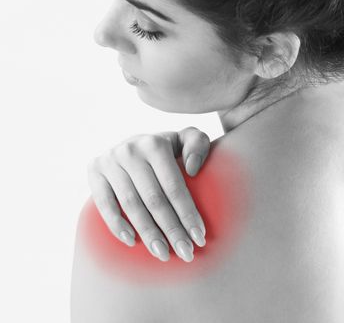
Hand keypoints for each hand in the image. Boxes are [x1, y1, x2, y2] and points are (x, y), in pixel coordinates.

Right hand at [87, 127, 209, 262]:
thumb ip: (198, 144)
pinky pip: (104, 203)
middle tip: (186, 253)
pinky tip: (132, 242)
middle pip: (154, 199)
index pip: (174, 186)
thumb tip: (192, 170)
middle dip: (172, 230)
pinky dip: (116, 224)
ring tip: (164, 254)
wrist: (136, 142)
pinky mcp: (94, 171)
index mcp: (155, 144)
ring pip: (131, 205)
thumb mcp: (187, 138)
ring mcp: (110, 161)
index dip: (187, 214)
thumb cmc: (169, 148)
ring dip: (148, 233)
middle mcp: (131, 150)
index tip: (200, 238)